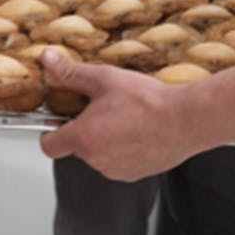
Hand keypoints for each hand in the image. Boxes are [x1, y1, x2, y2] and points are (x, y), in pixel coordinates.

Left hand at [36, 50, 198, 181]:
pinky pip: (119, 162)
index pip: (49, 146)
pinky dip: (123, 150)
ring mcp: (117, 170)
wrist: (187, 120)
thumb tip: (47, 60)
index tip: (59, 118)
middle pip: (76, 147)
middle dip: (83, 129)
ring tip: (123, 117)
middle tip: (100, 108)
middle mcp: (96, 160)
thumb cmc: (148, 101)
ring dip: (104, 140)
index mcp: (83, 138)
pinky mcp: (136, 174)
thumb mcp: (104, 79)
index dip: (50, 131)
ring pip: (99, 155)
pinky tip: (137, 130)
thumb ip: (71, 73)